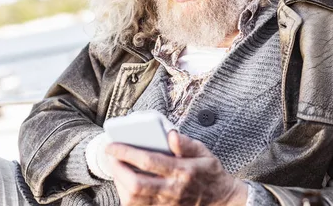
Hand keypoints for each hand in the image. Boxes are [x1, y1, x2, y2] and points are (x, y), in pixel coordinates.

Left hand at [105, 130, 246, 205]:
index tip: (112, 145)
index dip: (126, 152)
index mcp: (182, 171)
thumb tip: (170, 134)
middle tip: (110, 156)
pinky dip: (126, 196)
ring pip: (134, 199)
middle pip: (136, 184)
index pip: (148, 161)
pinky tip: (124, 183)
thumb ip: (186, 144)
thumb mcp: (204, 152)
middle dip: (118, 170)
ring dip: (120, 183)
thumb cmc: (210, 174)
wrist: (222, 201)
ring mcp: (167, 204)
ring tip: (116, 168)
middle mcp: (172, 190)